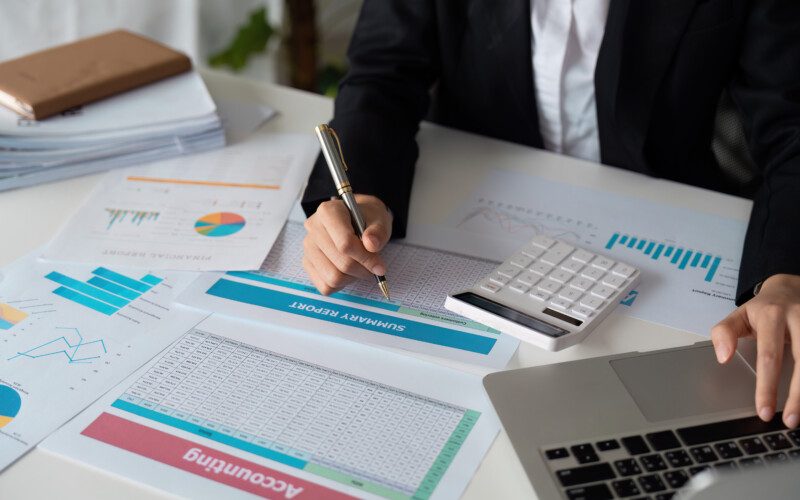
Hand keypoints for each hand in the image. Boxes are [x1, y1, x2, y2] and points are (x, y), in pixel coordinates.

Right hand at [302, 194, 391, 294]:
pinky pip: (325, 286)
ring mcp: (308, 247)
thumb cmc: (366, 219)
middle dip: (362, 269)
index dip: (365, 258)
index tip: (380, 266)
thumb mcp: (379, 219)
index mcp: (328, 212)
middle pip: (341, 263)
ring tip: (360, 267)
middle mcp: (313, 228)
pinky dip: (341, 284)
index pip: (345, 243)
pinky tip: (348, 272)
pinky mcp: (307, 263)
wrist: (356, 220)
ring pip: (333, 277)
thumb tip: (371, 245)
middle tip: (374, 267)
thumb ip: (377, 232)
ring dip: (352, 278)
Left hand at [711, 273, 799, 427]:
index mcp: (771, 316)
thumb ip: (724, 333)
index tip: (763, 410)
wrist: (790, 287)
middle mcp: (798, 318)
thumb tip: (722, 357)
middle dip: (797, 395)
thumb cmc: (763, 309)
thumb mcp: (738, 315)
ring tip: (799, 415)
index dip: (767, 386)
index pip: (768, 356)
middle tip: (789, 421)